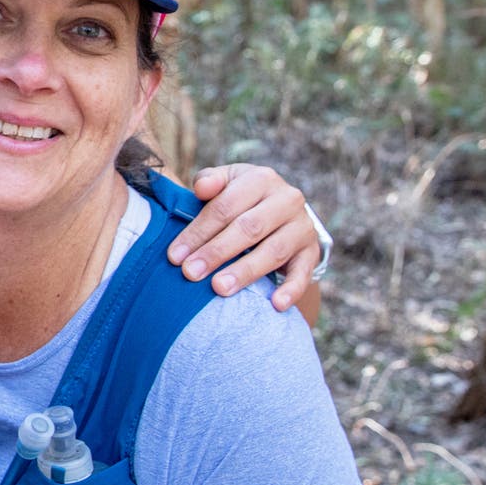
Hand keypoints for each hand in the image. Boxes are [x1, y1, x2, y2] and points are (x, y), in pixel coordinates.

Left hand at [167, 164, 321, 312]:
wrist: (283, 212)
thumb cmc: (242, 199)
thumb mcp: (227, 183)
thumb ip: (209, 181)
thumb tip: (201, 189)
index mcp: (261, 179)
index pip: (225, 206)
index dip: (198, 231)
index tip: (175, 256)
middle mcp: (286, 200)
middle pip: (249, 228)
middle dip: (216, 252)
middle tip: (191, 273)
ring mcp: (302, 227)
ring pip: (273, 251)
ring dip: (245, 272)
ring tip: (219, 288)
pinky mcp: (311, 253)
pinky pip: (303, 273)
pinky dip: (291, 290)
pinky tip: (275, 305)